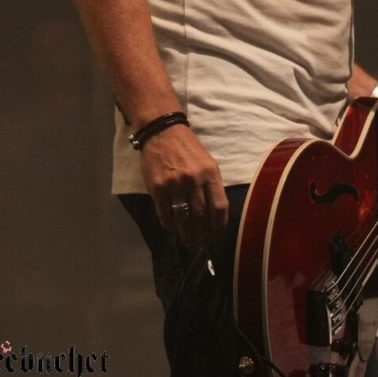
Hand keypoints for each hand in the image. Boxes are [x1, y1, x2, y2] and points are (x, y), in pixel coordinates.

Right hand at [139, 125, 228, 245]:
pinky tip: (172, 228)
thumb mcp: (207, 162)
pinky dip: (169, 224)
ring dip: (186, 233)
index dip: (218, 226)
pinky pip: (165, 212)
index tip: (215, 235)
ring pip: (183, 217)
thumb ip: (211, 185)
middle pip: (201, 216)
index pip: (219, 206)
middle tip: (200, 244)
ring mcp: (175, 183)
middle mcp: (194, 179)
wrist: (163, 132)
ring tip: (187, 240)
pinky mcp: (158, 186)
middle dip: (201, 234)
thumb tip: (214, 215)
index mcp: (211, 172)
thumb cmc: (188, 148)